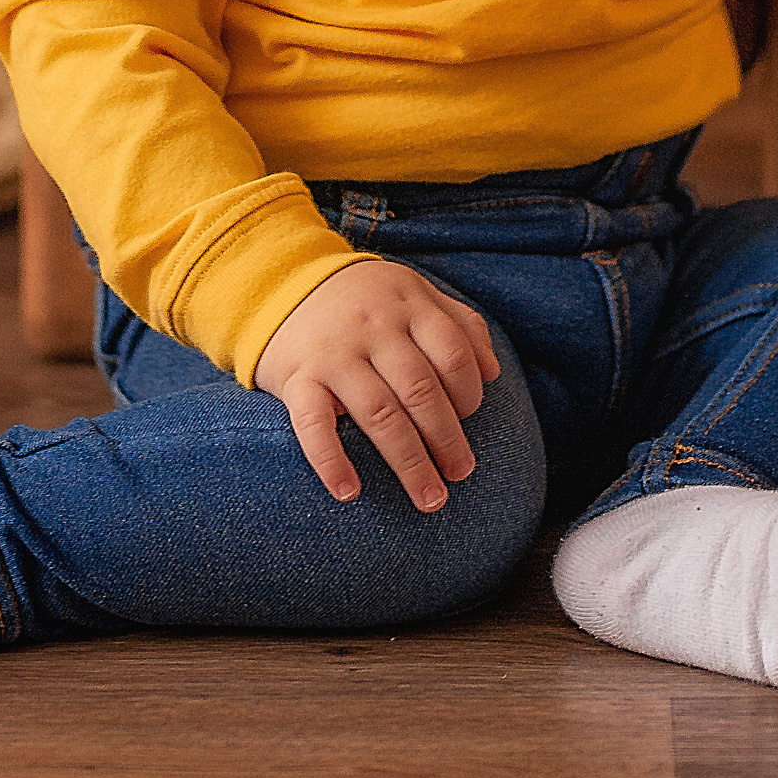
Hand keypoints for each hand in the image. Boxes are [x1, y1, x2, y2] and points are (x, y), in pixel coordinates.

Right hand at [254, 259, 501, 511]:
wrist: (283, 280)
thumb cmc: (364, 299)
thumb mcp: (413, 293)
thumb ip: (460, 323)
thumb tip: (493, 372)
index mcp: (408, 306)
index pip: (452, 353)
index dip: (469, 392)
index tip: (470, 418)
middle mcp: (374, 329)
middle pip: (420, 389)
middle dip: (446, 438)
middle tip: (461, 474)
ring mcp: (334, 354)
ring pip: (379, 412)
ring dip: (408, 461)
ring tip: (430, 498)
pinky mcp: (297, 377)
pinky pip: (313, 423)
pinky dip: (331, 460)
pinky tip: (349, 492)